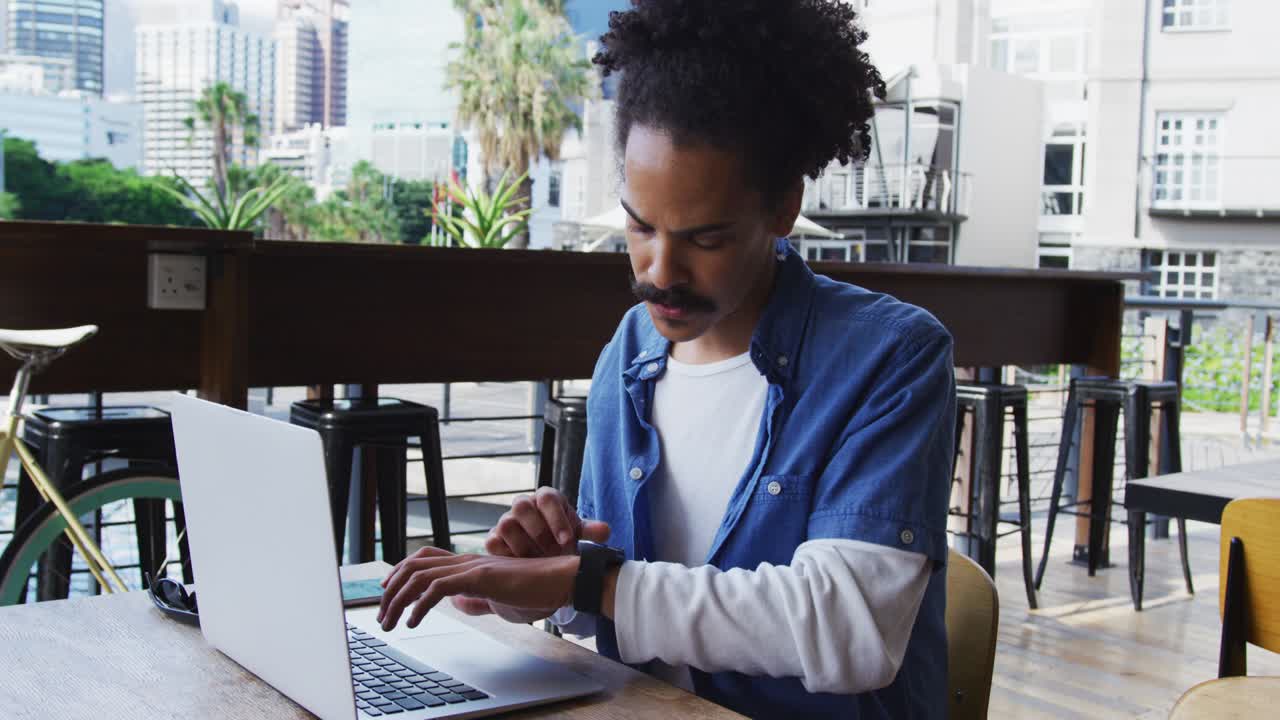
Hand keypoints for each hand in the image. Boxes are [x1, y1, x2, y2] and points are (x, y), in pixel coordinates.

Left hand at [377, 547, 577, 630]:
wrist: (560, 581)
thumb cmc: (535, 589)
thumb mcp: (498, 596)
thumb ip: (477, 598)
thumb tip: (459, 603)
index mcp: (468, 563)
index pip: (424, 557)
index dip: (400, 570)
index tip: (386, 589)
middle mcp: (465, 561)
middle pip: (414, 565)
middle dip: (391, 590)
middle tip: (382, 615)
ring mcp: (471, 566)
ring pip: (419, 576)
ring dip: (398, 600)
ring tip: (391, 623)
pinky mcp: (478, 577)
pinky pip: (438, 588)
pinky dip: (419, 605)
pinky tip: (414, 621)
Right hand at [451, 488, 610, 618]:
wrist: (543, 554)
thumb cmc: (561, 538)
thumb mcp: (577, 534)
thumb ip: (590, 532)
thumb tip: (605, 531)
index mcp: (546, 499)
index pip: (547, 498)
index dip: (557, 519)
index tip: (567, 541)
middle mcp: (524, 505)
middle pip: (522, 506)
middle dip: (539, 532)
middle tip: (553, 554)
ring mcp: (506, 521)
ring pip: (506, 524)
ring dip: (523, 546)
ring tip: (539, 564)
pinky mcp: (494, 538)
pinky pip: (493, 542)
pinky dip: (507, 556)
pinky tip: (523, 568)